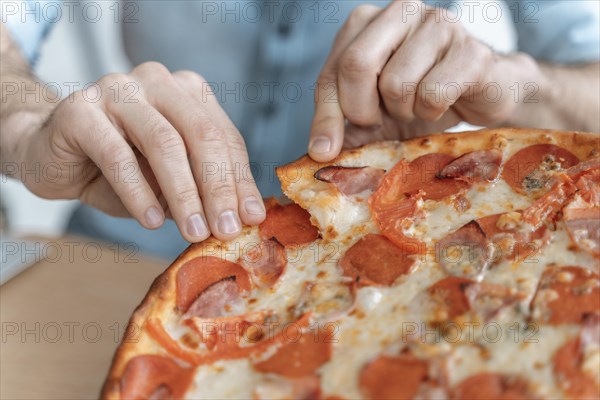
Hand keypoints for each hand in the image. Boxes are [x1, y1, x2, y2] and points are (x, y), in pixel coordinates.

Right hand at [18, 62, 264, 241]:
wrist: (49, 153)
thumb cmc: (118, 168)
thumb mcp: (169, 180)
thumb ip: (200, 189)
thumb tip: (241, 217)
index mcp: (188, 92)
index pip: (225, 137)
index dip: (241, 180)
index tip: (252, 218)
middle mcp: (157, 81)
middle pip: (202, 136)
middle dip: (218, 188)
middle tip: (227, 230)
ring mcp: (117, 89)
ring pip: (164, 143)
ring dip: (184, 194)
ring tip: (194, 231)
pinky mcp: (80, 109)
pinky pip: (117, 155)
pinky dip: (138, 192)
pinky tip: (151, 221)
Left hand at [308, 1, 538, 160]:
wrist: (485, 93)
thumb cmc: (423, 96)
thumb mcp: (375, 112)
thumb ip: (345, 124)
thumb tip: (319, 151)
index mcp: (367, 22)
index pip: (332, 71)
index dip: (326, 116)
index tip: (325, 150)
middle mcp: (400, 11)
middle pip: (357, 65)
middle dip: (362, 109)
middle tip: (379, 120)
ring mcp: (438, 24)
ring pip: (396, 84)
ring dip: (404, 111)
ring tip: (418, 104)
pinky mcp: (471, 49)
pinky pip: (433, 94)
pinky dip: (433, 111)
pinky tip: (443, 103)